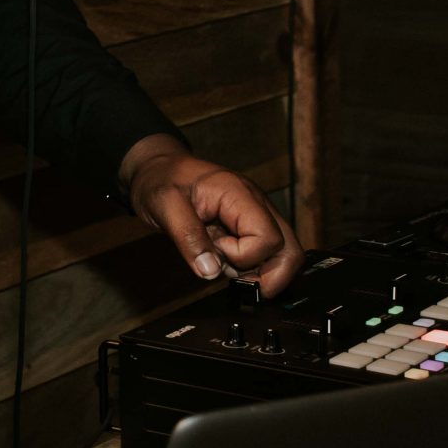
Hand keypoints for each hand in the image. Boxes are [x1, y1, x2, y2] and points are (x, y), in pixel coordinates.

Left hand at [121, 140, 306, 295]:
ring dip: (256, 270)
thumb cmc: (161, 180)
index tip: (215, 250)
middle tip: (234, 279)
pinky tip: (224, 257)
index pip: (268, 237)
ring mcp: (257, 215)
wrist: (158, 169)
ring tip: (222, 260)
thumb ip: (187, 237)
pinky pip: (266, 253)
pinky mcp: (250, 226)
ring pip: (282, 255)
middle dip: (268, 275)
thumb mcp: (164, 206)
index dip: (243, 255)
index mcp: (239, 193)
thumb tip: (210, 271)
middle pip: (289, 249)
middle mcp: (256, 204)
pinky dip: (249, 265)